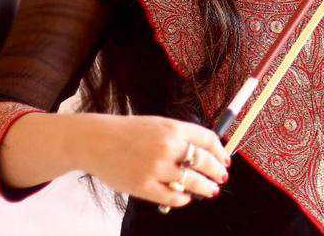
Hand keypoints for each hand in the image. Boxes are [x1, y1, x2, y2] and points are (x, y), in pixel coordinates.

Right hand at [73, 113, 230, 208]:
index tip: (225, 159)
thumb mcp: (160, 124)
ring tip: (211, 190)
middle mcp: (168, 147)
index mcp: (174, 128)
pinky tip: (186, 197)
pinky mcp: (143, 186)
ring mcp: (156, 168)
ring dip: (206, 187)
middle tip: (222, 177)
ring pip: (192, 182)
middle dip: (217, 171)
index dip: (221, 151)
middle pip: (204, 161)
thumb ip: (180, 136)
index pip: (208, 139)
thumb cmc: (130, 132)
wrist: (98, 141)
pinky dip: (183, 198)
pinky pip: (172, 196)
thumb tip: (205, 151)